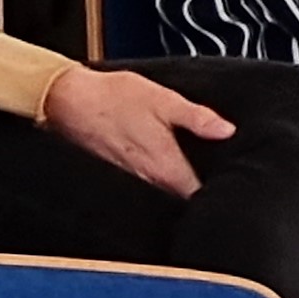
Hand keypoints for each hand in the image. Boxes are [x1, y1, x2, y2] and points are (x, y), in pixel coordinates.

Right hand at [37, 63, 235, 196]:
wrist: (66, 99)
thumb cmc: (113, 98)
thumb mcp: (164, 100)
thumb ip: (197, 118)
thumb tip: (227, 131)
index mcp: (165, 168)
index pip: (199, 196)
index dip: (217, 194)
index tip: (232, 184)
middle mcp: (148, 182)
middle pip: (183, 199)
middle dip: (201, 192)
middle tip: (220, 178)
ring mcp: (130, 182)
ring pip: (164, 194)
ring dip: (179, 187)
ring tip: (197, 172)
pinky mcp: (117, 177)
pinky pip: (146, 186)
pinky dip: (157, 181)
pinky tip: (163, 166)